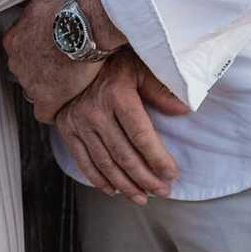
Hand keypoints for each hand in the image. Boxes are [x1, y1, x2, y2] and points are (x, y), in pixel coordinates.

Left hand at [1, 0, 101, 121]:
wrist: (84, 27)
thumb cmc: (66, 9)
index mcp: (12, 41)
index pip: (20, 53)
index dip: (38, 54)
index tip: (53, 52)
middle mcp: (15, 63)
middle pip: (27, 73)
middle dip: (43, 71)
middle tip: (64, 66)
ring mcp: (29, 83)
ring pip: (37, 92)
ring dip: (51, 88)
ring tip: (72, 81)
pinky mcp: (46, 100)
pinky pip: (45, 113)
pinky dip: (55, 109)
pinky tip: (67, 103)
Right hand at [53, 49, 191, 203]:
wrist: (73, 54)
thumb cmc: (113, 63)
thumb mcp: (140, 68)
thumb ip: (161, 90)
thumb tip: (184, 111)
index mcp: (117, 95)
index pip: (142, 136)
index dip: (158, 159)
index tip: (172, 174)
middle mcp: (95, 111)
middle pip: (124, 155)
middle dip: (146, 178)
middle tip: (162, 191)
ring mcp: (78, 122)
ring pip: (105, 163)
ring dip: (125, 185)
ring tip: (142, 197)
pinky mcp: (66, 129)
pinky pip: (83, 161)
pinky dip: (98, 179)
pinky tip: (113, 190)